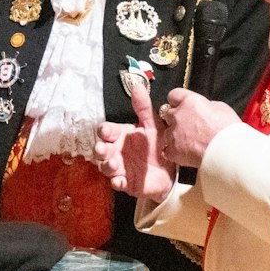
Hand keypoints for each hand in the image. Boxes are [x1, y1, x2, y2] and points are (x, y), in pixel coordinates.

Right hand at [94, 78, 176, 203]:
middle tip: (102, 149)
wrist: (170, 168)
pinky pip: (118, 184)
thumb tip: (138, 86)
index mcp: (120, 136)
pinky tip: (119, 181)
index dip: (104, 131)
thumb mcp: (152, 124)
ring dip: (107, 166)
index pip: (106, 131)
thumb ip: (143, 107)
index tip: (105, 131)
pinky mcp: (126, 182)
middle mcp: (116, 152)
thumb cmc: (156, 145)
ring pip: (106, 167)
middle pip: (101, 150)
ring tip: (113, 164)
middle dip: (99, 150)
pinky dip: (117, 183)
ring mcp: (120, 168)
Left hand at [156, 87, 239, 167]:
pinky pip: (168, 149)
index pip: (174, 95)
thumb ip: (205, 105)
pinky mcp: (172, 149)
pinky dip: (175, 151)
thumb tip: (202, 108)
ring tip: (192, 143)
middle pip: (168, 113)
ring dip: (176, 136)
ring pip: (168, 132)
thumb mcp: (221, 108)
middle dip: (176, 119)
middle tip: (189, 126)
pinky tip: (187, 152)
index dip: (177, 101)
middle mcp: (178, 115)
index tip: (180, 105)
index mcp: (190, 102)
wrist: (228, 152)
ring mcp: (173, 133)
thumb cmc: (228, 131)